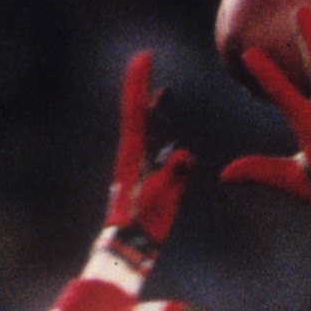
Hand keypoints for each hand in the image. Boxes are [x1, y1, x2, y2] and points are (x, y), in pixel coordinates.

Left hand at [99, 48, 194, 266]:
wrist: (125, 253)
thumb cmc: (140, 230)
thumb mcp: (159, 202)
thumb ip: (172, 176)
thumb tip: (184, 152)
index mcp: (131, 157)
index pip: (134, 113)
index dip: (138, 83)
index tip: (143, 57)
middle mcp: (130, 158)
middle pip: (135, 115)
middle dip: (141, 88)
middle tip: (146, 61)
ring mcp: (135, 169)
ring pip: (143, 132)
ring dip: (150, 112)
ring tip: (160, 94)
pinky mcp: (143, 182)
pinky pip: (153, 153)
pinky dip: (159, 140)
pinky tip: (171, 143)